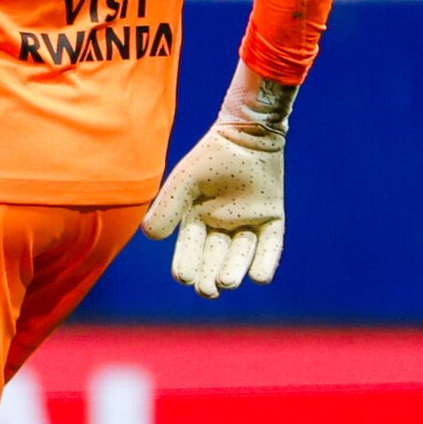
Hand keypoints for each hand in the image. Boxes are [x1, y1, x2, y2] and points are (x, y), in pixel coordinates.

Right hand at [143, 62, 293, 298]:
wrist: (247, 133)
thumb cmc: (211, 156)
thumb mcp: (185, 181)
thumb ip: (168, 205)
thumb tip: (151, 236)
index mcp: (197, 219)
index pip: (190, 248)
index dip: (186, 262)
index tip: (183, 277)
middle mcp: (222, 226)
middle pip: (215, 256)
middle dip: (209, 274)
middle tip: (207, 290)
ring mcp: (248, 223)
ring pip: (241, 253)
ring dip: (234, 269)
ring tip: (227, 282)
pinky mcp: (272, 218)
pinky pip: (271, 245)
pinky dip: (266, 261)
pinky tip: (259, 278)